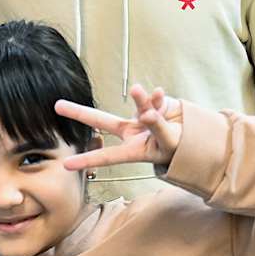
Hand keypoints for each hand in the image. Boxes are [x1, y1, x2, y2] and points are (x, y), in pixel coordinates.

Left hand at [57, 85, 184, 170]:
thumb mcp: (168, 144)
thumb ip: (157, 128)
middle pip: (101, 121)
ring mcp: (141, 118)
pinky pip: (154, 99)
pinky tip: (160, 92)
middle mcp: (132, 133)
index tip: (66, 165)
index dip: (87, 160)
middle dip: (79, 113)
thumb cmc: (179, 149)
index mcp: (133, 150)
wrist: (197, 140)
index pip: (106, 156)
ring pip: (134, 106)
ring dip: (138, 99)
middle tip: (57, 105)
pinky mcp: (155, 105)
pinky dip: (156, 97)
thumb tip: (147, 113)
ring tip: (137, 90)